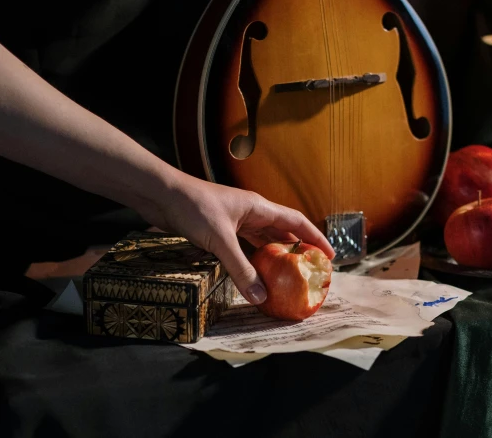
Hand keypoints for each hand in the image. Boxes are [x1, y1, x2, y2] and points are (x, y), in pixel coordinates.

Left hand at [135, 173, 334, 304]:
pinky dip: (253, 258)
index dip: (316, 238)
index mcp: (259, 208)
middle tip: (310, 270)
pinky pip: (245, 245)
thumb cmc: (193, 208)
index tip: (330, 255)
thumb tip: (261, 297)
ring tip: (287, 275)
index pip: (296, 222)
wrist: (161, 194)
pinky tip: (255, 272)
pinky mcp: (220, 229)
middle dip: (298, 249)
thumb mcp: (220, 241)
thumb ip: (241, 269)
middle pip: (283, 231)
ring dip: (275, 255)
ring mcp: (235, 220)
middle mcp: (251, 212)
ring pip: (263, 239)